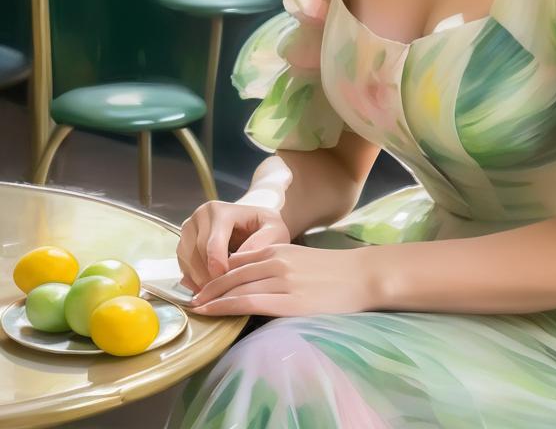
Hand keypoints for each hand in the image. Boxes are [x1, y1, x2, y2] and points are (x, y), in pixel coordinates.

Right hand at [177, 200, 290, 291]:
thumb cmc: (265, 227)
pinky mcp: (183, 242)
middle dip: (210, 276)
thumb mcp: (274, 230)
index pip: (212, 244)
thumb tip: (237, 262)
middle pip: (197, 254)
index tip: (229, 283)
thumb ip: (261, 243)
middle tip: (224, 293)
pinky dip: (193, 280)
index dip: (219, 267)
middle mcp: (200, 216)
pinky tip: (209, 288)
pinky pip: (182, 266)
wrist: (255, 222)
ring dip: (200, 280)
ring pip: (187, 261)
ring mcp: (189, 229)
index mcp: (221, 211)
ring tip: (219, 292)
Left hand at [187, 243, 375, 317]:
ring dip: (210, 297)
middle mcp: (276, 261)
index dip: (215, 272)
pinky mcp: (288, 302)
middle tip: (189, 297)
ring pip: (235, 288)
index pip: (237, 260)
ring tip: (195, 307)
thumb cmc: (333, 270)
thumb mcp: (300, 258)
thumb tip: (249, 275)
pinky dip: (225, 306)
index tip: (200, 282)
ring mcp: (281, 281)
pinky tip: (211, 311)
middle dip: (207, 286)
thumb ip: (275, 263)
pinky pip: (248, 302)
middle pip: (231, 274)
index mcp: (279, 249)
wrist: (362, 276)